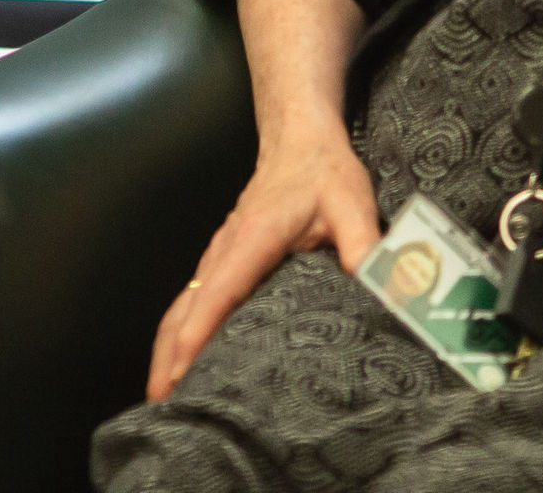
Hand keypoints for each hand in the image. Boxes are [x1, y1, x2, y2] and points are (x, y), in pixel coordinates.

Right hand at [146, 138, 382, 400]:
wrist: (298, 138)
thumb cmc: (324, 171)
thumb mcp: (352, 202)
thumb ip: (365, 245)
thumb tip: (381, 290)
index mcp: (253, 238)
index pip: (219, 291)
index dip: (198, 332)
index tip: (182, 368)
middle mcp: (225, 248)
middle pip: (183, 307)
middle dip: (168, 355)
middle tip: (161, 404)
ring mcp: (218, 254)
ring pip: (180, 305)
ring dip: (166, 348)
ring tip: (162, 394)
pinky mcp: (221, 260)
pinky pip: (189, 300)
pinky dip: (175, 332)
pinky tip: (178, 360)